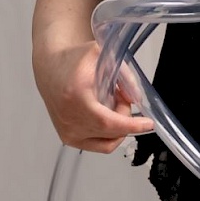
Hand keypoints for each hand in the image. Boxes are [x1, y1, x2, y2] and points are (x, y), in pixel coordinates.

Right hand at [33, 41, 152, 153]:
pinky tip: (107, 115)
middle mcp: (68, 120)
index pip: (107, 122)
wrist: (50, 66)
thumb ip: (124, 75)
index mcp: (75, 98)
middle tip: (123, 98)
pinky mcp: (66, 138)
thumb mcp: (102, 55)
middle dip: (126, 117)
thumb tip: (137, 98)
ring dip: (119, 127)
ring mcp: (66, 132)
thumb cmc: (75, 59)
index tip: (149, 124)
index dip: (130, 125)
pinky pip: (98, 145)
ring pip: (107, 143)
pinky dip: (110, 134)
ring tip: (115, 106)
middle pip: (110, 132)